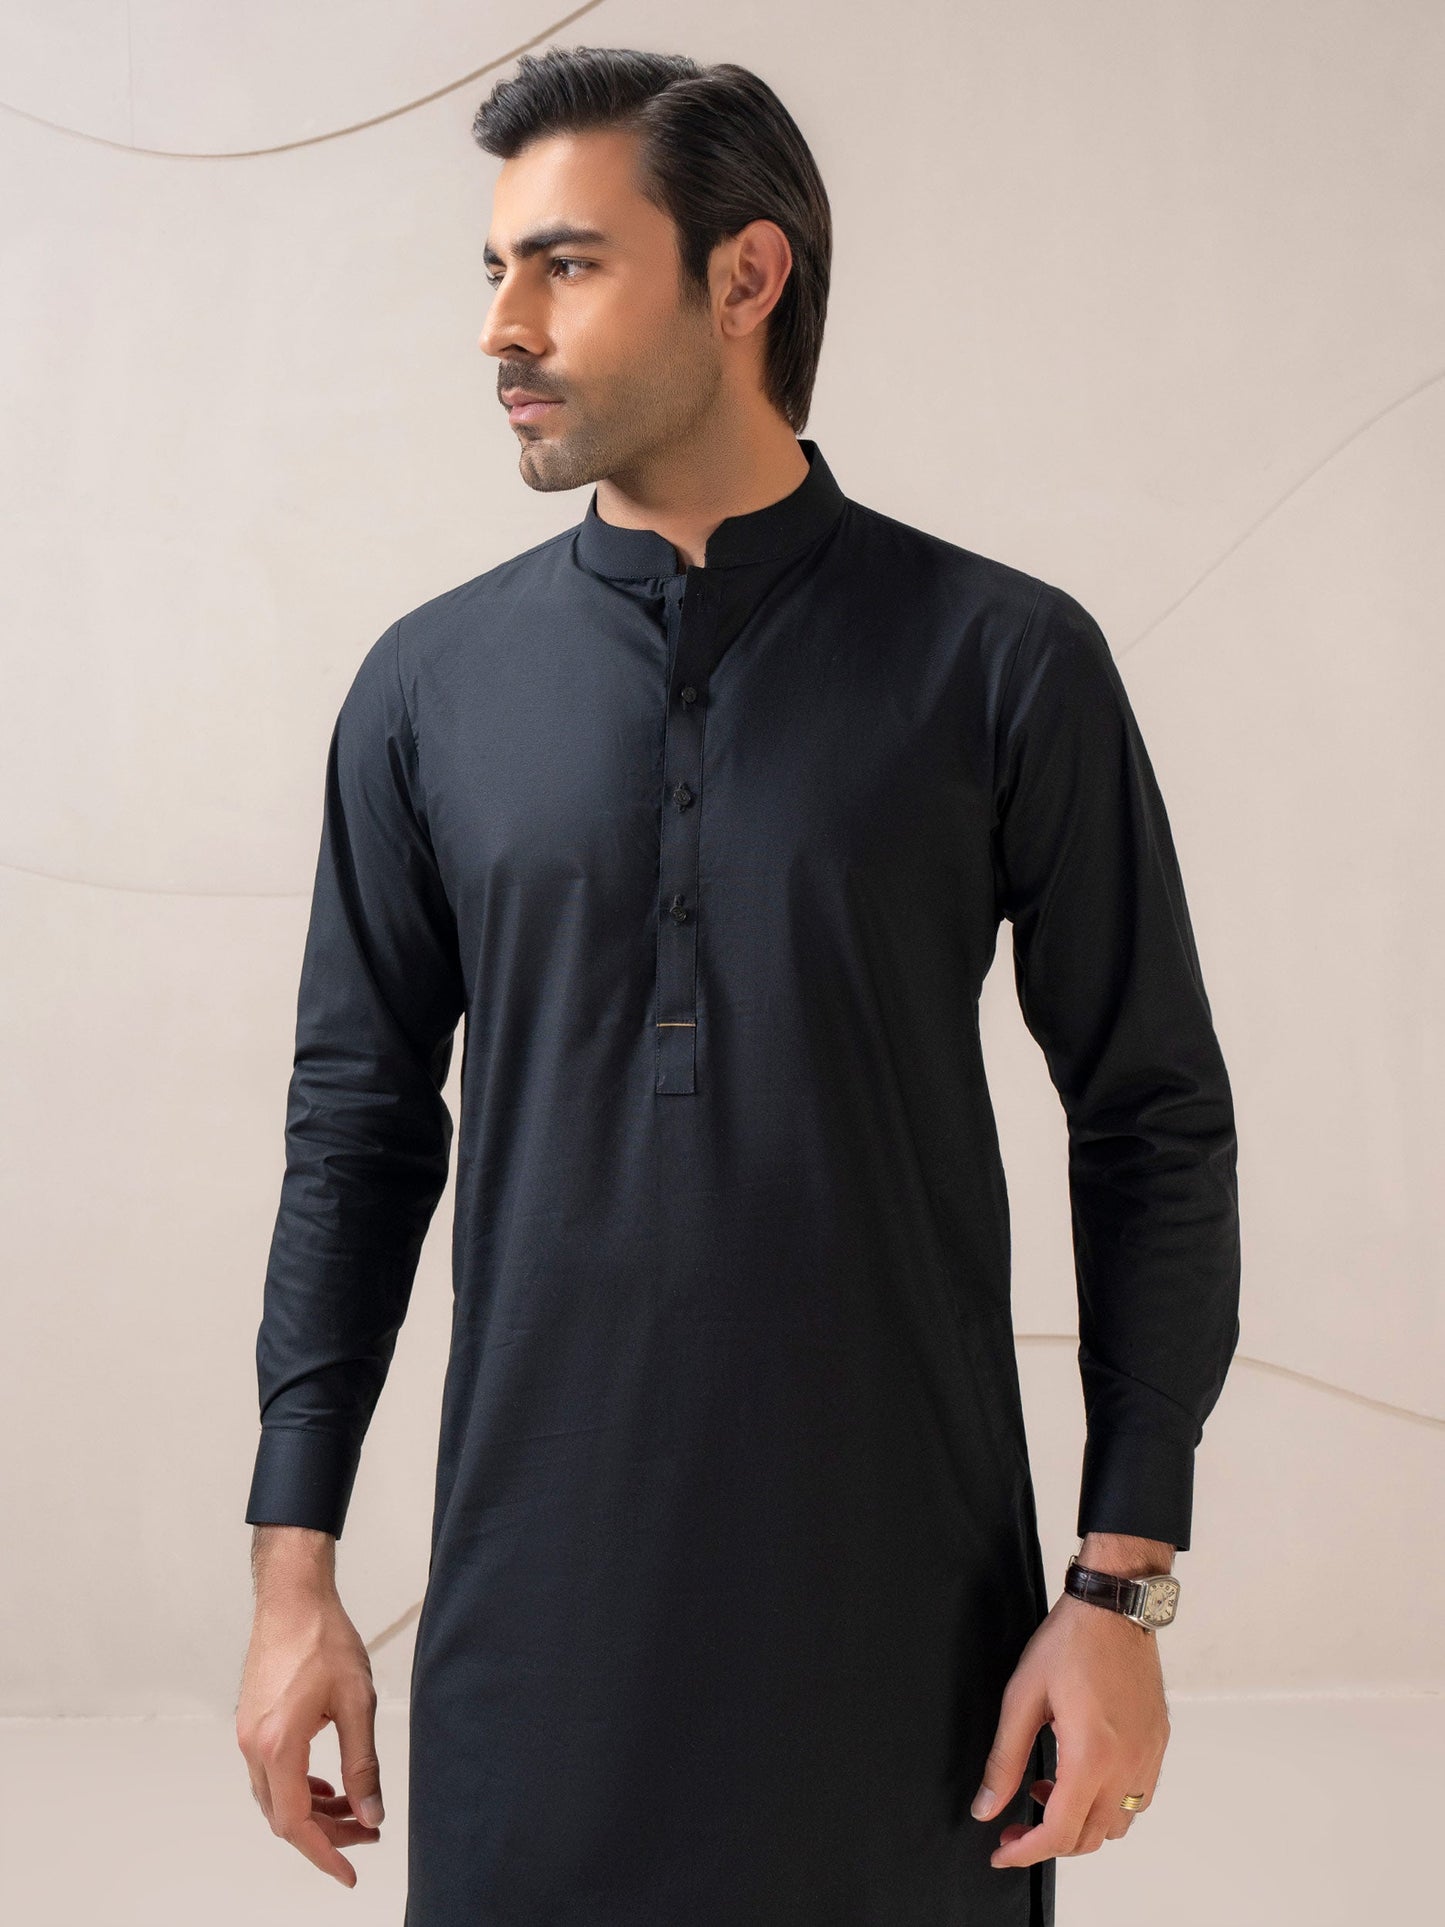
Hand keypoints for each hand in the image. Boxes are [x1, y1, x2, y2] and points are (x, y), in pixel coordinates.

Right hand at [235, 1582, 385, 1887]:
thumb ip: (362, 1764)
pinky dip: (299, 1787)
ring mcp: (248, 1735)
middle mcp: (253, 1746)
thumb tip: (370, 1813)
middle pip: (285, 1816)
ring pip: (276, 1797)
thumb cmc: (324, 1638)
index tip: (350, 1871)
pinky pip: (271, 1774)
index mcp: (277, 1744)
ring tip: (354, 1809)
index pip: (296, 1822)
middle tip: (367, 1833)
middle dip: (326, 1834)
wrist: (292, 1597)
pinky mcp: (252, 1723)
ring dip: (313, 1811)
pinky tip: (326, 1782)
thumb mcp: (357, 1702)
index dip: (325, 1853)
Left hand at [970, 1592, 1169, 1867]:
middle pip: (1090, 1838)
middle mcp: (1128, 1766)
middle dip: (1048, 1841)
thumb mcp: (1023, 1698)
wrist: (1115, 1607)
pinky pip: (1137, 1799)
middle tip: (1015, 1824)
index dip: (1025, 1852)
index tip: (1001, 1851)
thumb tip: (986, 1806)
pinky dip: (1107, 1804)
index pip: (1059, 1833)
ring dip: (1080, 1824)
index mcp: (1091, 1758)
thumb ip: (1004, 1759)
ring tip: (1046, 1790)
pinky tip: (1081, 1775)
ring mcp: (1148, 1757)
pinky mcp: (1157, 1744)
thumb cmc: (1070, 1642)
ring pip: (1117, 1825)